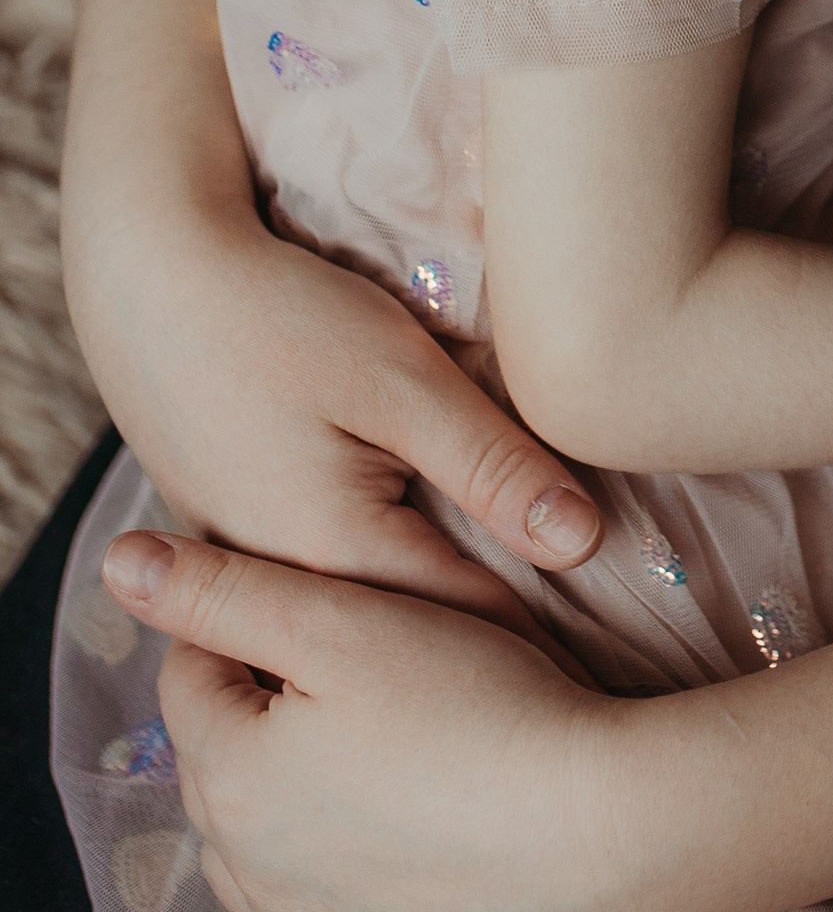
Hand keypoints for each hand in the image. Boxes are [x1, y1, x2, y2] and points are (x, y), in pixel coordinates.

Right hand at [73, 198, 602, 618]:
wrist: (148, 277)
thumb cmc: (279, 318)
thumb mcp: (402, 381)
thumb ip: (492, 466)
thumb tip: (582, 543)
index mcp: (338, 559)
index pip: (467, 619)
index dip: (542, 623)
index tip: (606, 634)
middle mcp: (288, 581)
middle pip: (414, 619)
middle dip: (488, 619)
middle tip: (582, 625)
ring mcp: (253, 554)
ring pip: (367, 591)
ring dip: (429, 588)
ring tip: (512, 582)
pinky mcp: (237, 518)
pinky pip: (324, 556)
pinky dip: (375, 550)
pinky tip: (416, 525)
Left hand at [102, 531, 634, 911]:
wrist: (596, 831)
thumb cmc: (477, 709)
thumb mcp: (344, 621)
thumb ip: (225, 590)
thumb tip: (122, 564)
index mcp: (228, 777)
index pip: (193, 666)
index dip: (251, 604)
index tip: (322, 578)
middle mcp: (245, 865)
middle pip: (222, 744)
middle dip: (268, 684)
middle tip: (361, 634)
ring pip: (264, 814)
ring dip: (296, 758)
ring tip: (384, 707)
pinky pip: (315, 869)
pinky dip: (338, 823)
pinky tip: (405, 782)